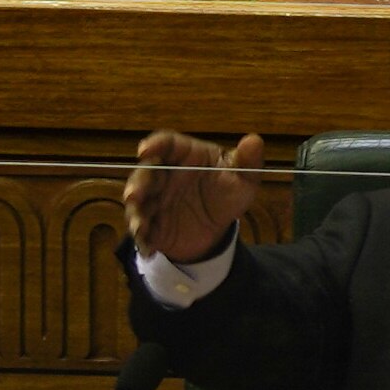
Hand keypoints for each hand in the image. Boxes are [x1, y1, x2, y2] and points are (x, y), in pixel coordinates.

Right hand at [122, 130, 263, 265]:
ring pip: (138, 202)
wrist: (217, 230)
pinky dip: (143, 239)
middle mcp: (164, 174)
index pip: (167, 144)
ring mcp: (155, 199)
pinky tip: (149, 249)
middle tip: (135, 194)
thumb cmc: (227, 194)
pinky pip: (142, 230)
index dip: (154, 144)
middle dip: (138, 183)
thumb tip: (254, 140)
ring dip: (135, 213)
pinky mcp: (152, 224)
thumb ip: (248, 161)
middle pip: (145, 173)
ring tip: (140, 226)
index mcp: (185, 156)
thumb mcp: (243, 180)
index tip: (145, 150)